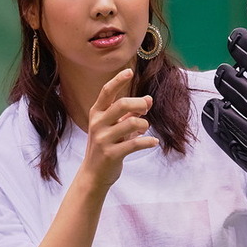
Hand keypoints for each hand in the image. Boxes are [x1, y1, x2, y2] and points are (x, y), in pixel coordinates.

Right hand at [81, 68, 158, 187]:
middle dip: (139, 104)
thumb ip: (129, 113)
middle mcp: (98, 124)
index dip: (118, 80)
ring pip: (132, 123)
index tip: (129, 71)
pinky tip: (153, 142)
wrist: (93, 174)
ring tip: (145, 129)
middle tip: (145, 108)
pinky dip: (148, 142)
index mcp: (96, 114)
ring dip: (144, 125)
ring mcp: (103, 139)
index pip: (106, 92)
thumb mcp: (113, 127)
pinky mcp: (111, 154)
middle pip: (122, 104)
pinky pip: (135, 144)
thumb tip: (148, 99)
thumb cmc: (105, 146)